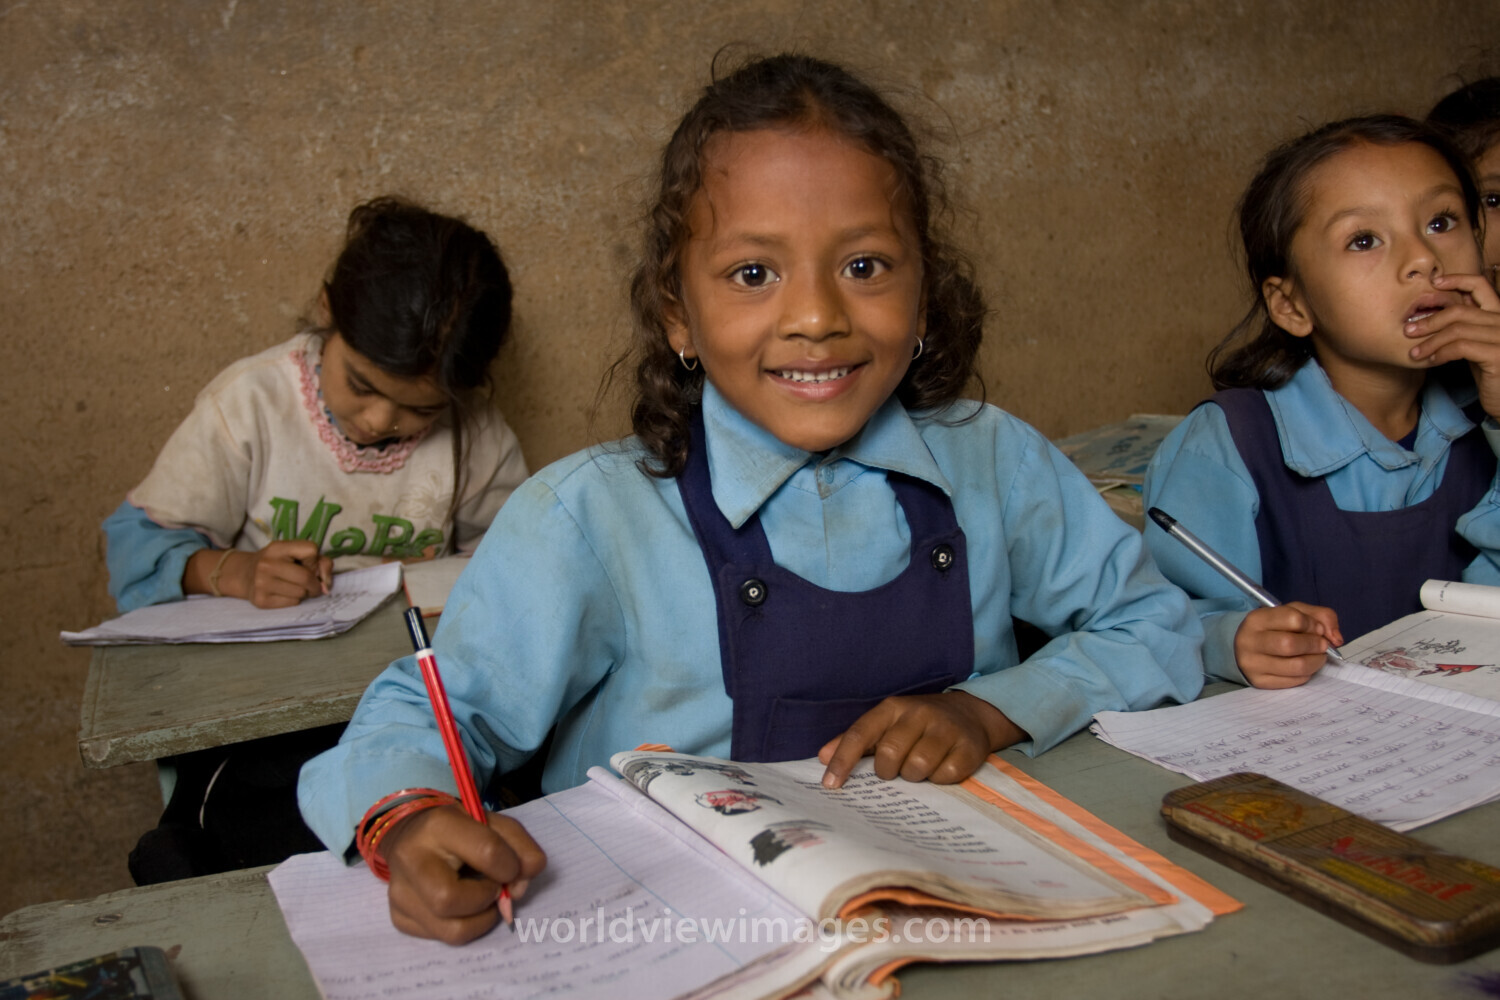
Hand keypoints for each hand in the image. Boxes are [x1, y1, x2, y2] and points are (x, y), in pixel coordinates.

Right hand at [233, 540, 332, 607]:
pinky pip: (292, 603)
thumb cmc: (278, 563)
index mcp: (278, 548)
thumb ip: (320, 562)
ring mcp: (261, 583)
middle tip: (311, 585)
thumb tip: (326, 586)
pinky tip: (285, 594)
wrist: (244, 575)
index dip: (315, 560)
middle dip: (315, 584)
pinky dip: (294, 600)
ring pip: (301, 593)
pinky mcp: (261, 600)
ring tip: (295, 587)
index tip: (309, 565)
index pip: (311, 550)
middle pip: (306, 577)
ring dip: (304, 593)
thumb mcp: (295, 554)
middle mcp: (267, 564)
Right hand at [380, 804, 546, 944]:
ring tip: (482, 898)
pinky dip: (463, 926)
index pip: (486, 852)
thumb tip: (523, 884)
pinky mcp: (399, 917)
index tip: (512, 868)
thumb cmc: (460, 829)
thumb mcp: (494, 824)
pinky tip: (462, 906)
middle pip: (450, 900)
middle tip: (494, 887)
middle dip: (486, 899)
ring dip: (480, 919)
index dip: (510, 866)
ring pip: (451, 930)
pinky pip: (441, 938)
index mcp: (439, 826)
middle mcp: (411, 860)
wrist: (412, 834)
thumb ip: (520, 848)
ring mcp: (400, 893)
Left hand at [816, 691, 1025, 789]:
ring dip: (914, 776)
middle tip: (894, 771)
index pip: (860, 734)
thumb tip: (822, 757)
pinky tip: (940, 770)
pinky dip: (938, 780)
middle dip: (887, 771)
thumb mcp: (887, 724)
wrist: (971, 713)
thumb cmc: (918, 725)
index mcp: (893, 708)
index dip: (843, 761)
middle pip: (889, 754)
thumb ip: (856, 741)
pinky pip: (945, 775)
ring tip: (918, 770)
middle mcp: (919, 713)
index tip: (830, 785)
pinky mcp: (969, 747)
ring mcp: (946, 729)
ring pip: (918, 766)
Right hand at [1233, 602, 1342, 688]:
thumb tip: (1336, 639)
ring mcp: (1252, 664)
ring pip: (1296, 666)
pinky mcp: (1259, 682)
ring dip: (1316, 661)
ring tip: (1317, 656)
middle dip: (1315, 645)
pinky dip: (1306, 674)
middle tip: (1322, 645)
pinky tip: (1304, 667)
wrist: (1243, 648)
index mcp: (1257, 619)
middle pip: (1291, 644)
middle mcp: (1250, 641)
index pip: (1293, 619)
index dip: (1313, 624)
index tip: (1317, 628)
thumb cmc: (1273, 628)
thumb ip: (1320, 616)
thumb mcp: (1293, 612)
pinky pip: (1293, 681)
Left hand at [1406, 273, 1499, 418]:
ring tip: (1414, 352)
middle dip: (1430, 319)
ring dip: (1430, 341)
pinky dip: (1441, 353)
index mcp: (1498, 314)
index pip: (1480, 286)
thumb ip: (1465, 327)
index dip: (1457, 280)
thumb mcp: (1477, 344)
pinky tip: (1430, 361)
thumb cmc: (1490, 372)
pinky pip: (1461, 347)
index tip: (1434, 283)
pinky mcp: (1498, 355)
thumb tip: (1435, 311)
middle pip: (1460, 310)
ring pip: (1457, 329)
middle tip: (1408, 330)